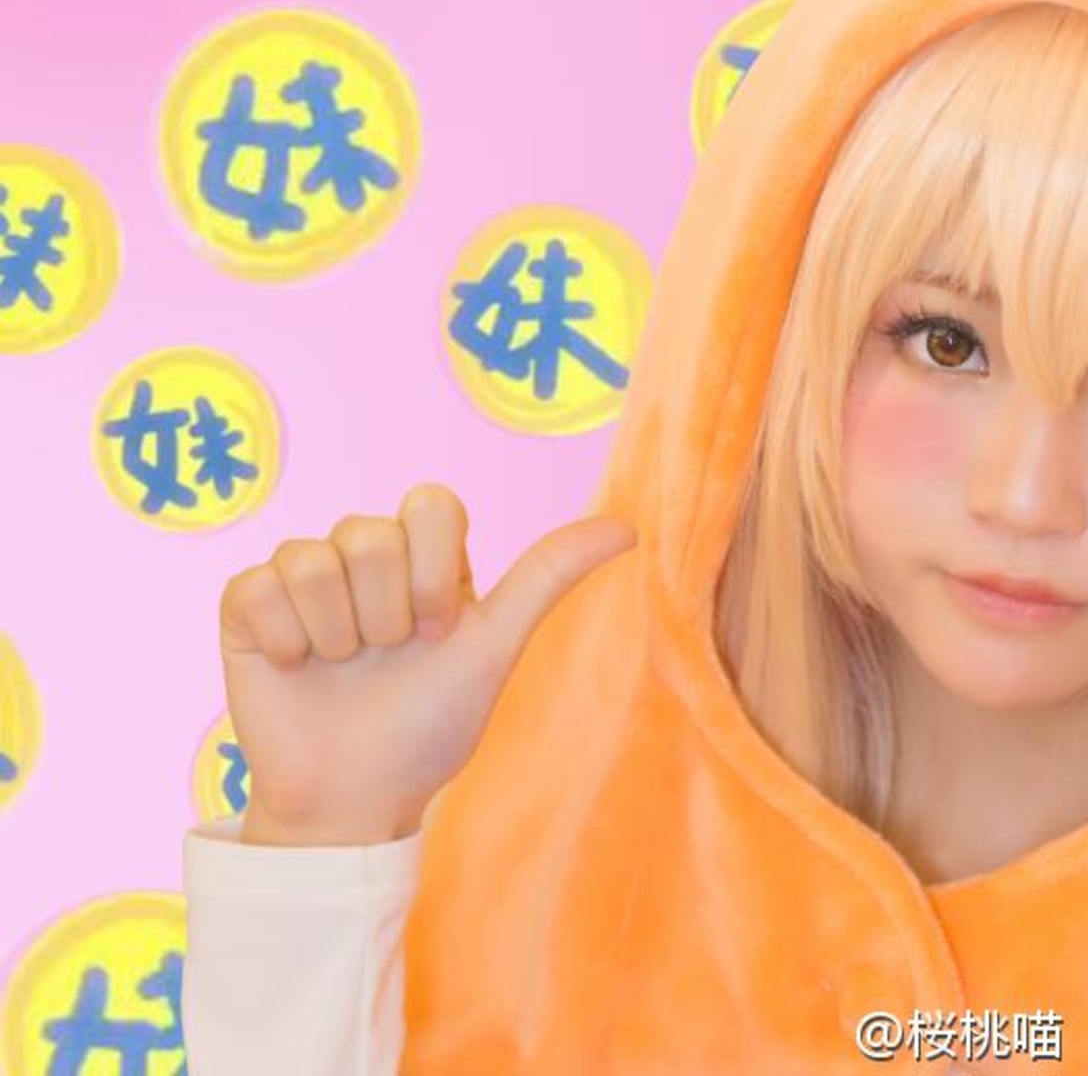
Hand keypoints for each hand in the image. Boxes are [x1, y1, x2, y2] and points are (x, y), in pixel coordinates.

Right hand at [216, 483, 635, 845]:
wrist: (355, 798)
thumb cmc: (430, 727)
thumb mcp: (494, 648)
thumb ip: (548, 577)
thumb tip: (629, 527)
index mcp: (425, 556)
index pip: (431, 503)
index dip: (434, 572)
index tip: (438, 630)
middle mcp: (365, 555)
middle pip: (370, 532)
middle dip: (386, 611)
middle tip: (387, 657)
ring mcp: (303, 576)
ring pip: (312, 556)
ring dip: (335, 631)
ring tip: (342, 668)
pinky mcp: (246, 604)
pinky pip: (257, 584)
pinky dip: (282, 640)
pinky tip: (293, 669)